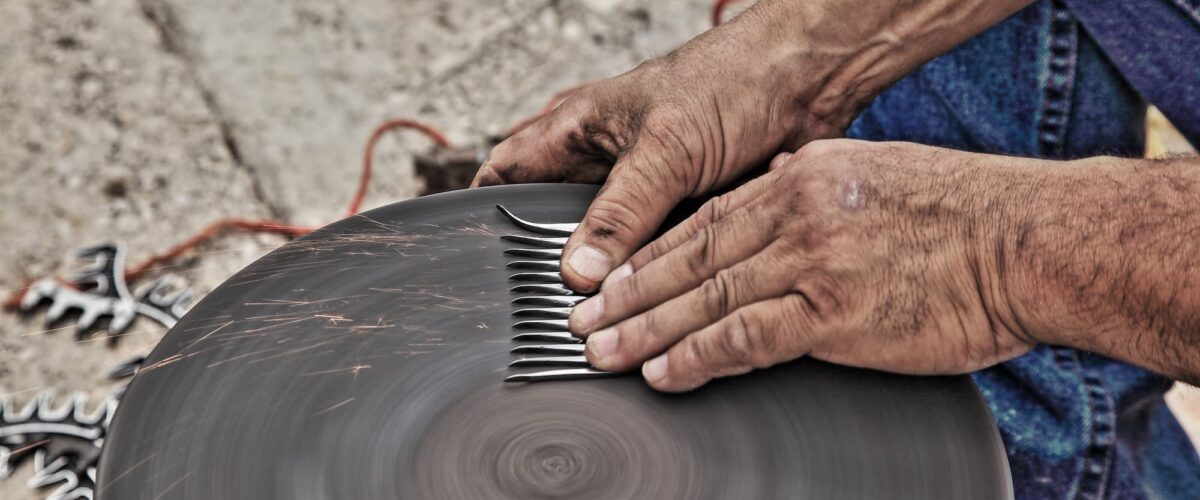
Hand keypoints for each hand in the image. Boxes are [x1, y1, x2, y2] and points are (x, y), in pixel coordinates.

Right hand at [473, 3, 857, 291]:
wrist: (807, 82)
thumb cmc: (732, 82)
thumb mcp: (665, 148)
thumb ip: (620, 212)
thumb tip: (578, 273)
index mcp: (578, 130)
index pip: (508, 174)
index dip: (487, 215)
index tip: (481, 266)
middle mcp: (605, 163)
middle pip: (554, 223)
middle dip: (550, 264)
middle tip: (547, 312)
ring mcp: (644, 191)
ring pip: (607, 248)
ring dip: (606, 281)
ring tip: (597, 324)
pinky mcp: (684, 213)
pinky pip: (655, 256)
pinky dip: (652, 279)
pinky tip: (651, 308)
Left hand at [568, 139, 1038, 391]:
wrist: (1027, 242)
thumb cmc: (963, 212)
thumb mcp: (876, 172)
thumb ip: (815, 185)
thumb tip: (773, 192)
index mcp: (803, 179)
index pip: (705, 222)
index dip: (650, 255)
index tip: (612, 279)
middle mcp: (796, 213)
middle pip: (690, 260)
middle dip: (628, 294)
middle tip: (583, 322)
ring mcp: (811, 261)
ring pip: (705, 298)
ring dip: (646, 330)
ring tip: (604, 353)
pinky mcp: (833, 313)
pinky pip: (746, 337)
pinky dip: (697, 356)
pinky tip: (665, 372)